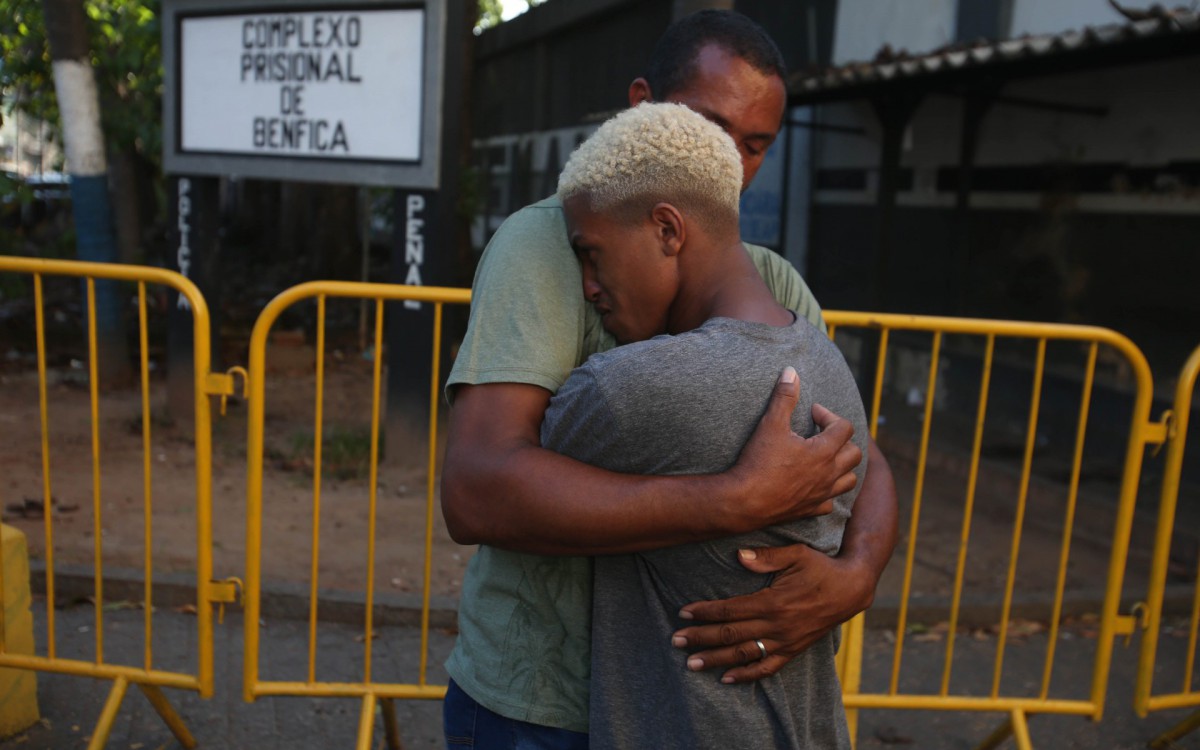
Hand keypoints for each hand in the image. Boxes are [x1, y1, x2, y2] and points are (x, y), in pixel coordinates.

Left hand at [670, 543, 872, 683]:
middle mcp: (776, 625)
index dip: (705, 612)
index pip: (730, 610)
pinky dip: (746, 675)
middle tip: (676, 640)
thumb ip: (766, 557)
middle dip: (701, 638)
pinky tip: (727, 678)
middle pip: (730, 635)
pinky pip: (767, 667)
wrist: (851, 589)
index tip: (683, 614)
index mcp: (773, 601)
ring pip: (744, 655)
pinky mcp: (793, 650)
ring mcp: (785, 640)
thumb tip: (738, 556)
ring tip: (692, 664)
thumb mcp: (796, 554)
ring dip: (716, 660)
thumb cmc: (820, 567)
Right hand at [728, 367, 860, 527]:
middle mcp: (829, 474)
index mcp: (824, 451)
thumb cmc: (759, 462)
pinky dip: (827, 492)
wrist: (744, 501)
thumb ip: (784, 397)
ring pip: (849, 480)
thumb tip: (791, 372)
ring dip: (842, 467)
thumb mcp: (770, 424)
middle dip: (841, 440)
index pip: (844, 427)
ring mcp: (822, 494)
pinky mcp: (811, 509)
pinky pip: (830, 502)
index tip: (812, 413)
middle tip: (820, 435)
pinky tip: (813, 485)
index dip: (828, 415)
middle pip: (854, 453)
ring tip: (824, 459)